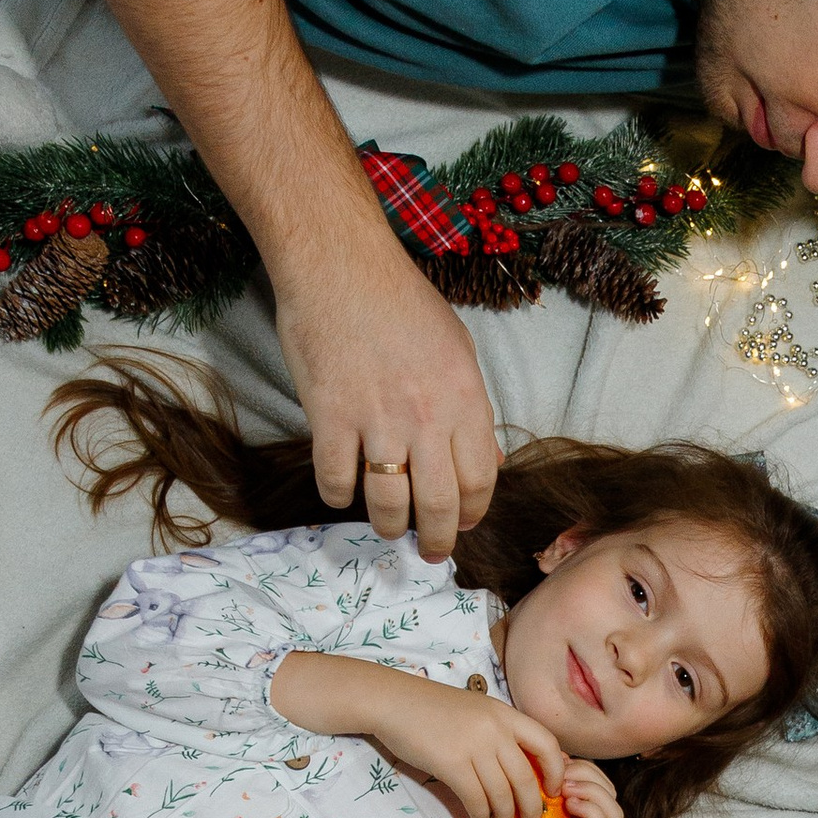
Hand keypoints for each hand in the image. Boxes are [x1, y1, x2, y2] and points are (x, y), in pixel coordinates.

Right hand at [273, 237, 501, 559]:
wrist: (340, 266)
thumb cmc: (401, 302)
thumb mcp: (458, 349)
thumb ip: (471, 408)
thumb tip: (487, 461)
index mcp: (464, 399)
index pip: (481, 480)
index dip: (474, 513)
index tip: (464, 523)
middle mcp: (426, 417)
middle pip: (440, 505)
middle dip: (439, 539)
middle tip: (432, 550)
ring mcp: (377, 420)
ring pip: (389, 504)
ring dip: (390, 527)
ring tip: (390, 529)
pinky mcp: (330, 417)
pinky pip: (336, 481)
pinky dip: (338, 496)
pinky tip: (342, 491)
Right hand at [357, 677, 575, 817]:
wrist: (394, 701)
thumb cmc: (433, 708)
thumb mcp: (478, 711)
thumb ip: (501, 731)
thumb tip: (523, 762)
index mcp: (505, 714)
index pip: (547, 744)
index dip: (556, 771)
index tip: (553, 790)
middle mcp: (496, 729)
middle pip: (526, 778)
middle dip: (532, 808)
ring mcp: (475, 746)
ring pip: (502, 793)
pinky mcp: (452, 764)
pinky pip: (475, 799)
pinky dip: (480, 816)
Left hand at [543, 760, 622, 817]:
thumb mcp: (526, 799)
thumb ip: (545, 779)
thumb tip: (561, 755)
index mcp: (577, 812)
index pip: (599, 782)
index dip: (583, 766)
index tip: (557, 764)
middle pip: (610, 792)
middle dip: (587, 774)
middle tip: (560, 775)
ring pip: (613, 811)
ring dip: (591, 791)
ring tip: (565, 789)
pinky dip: (590, 810)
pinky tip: (568, 805)